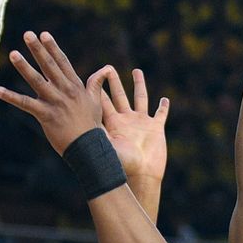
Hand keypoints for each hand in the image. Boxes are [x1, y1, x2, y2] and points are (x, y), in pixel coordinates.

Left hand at [0, 32, 114, 154]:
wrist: (88, 146)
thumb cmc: (92, 125)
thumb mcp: (96, 101)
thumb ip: (96, 84)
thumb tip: (105, 70)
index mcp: (75, 86)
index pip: (62, 62)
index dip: (52, 47)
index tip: (43, 34)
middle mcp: (65, 90)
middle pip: (49, 66)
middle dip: (38, 49)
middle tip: (27, 34)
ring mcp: (55, 102)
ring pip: (36, 81)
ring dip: (24, 67)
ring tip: (13, 54)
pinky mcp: (46, 115)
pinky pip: (26, 104)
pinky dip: (12, 97)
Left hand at [98, 68, 169, 183]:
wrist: (142, 175)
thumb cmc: (123, 163)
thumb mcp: (106, 145)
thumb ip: (95, 131)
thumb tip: (78, 120)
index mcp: (113, 123)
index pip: (103, 101)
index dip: (98, 88)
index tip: (95, 74)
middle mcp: (126, 120)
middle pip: (119, 95)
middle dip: (114, 82)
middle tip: (109, 68)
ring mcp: (142, 123)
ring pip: (140, 98)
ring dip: (139, 85)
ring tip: (136, 71)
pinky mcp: (156, 128)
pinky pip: (161, 114)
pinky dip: (163, 107)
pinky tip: (164, 99)